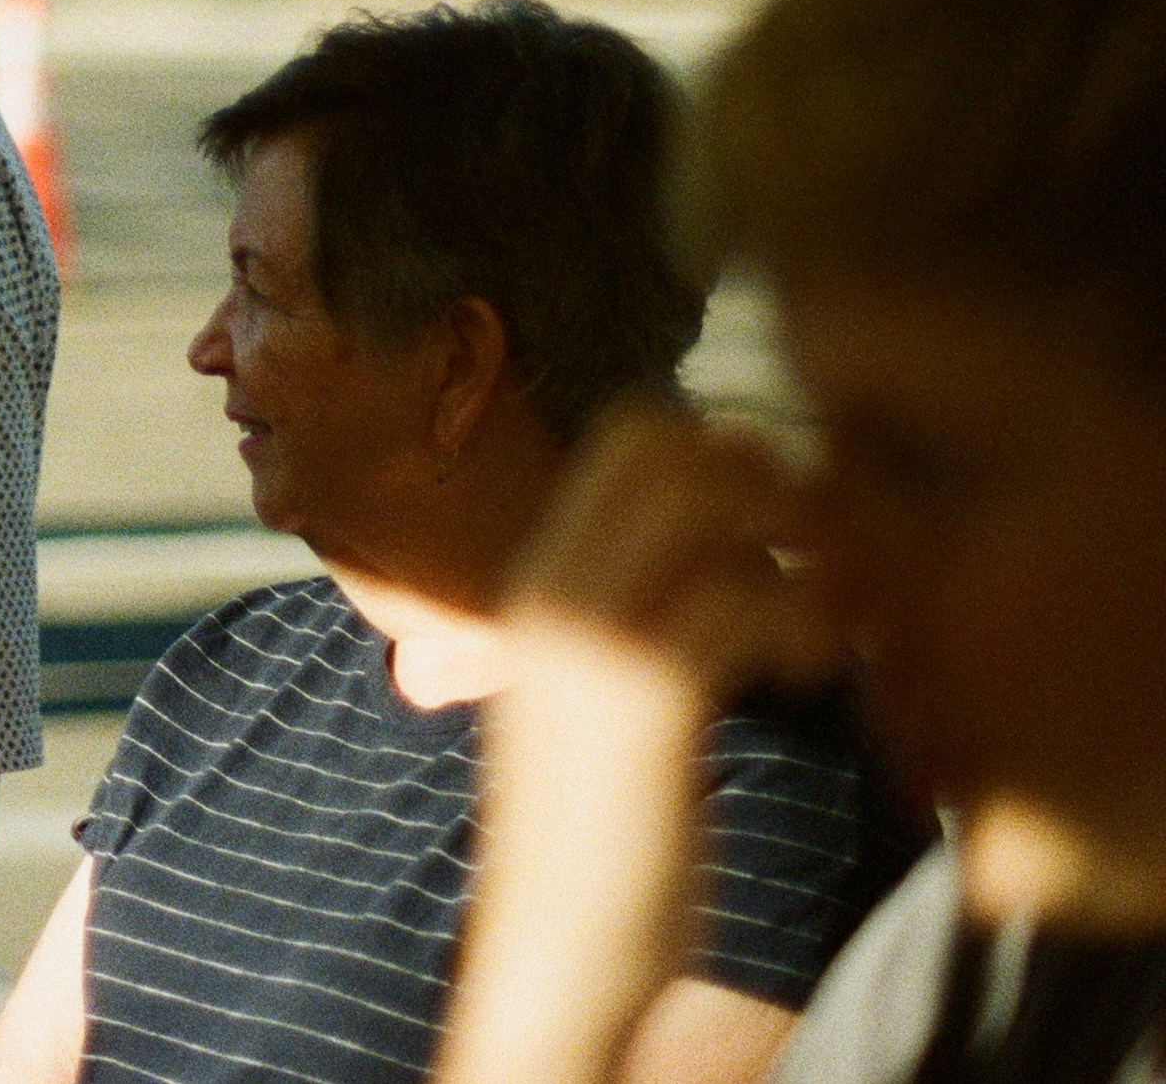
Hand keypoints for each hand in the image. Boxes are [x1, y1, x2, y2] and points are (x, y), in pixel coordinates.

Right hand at [433, 405, 846, 1083]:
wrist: (560, 944)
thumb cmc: (602, 829)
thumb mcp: (595, 694)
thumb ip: (632, 610)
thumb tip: (724, 540)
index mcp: (540, 575)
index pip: (630, 430)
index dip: (729, 450)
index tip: (785, 527)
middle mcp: (551, 583)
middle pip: (669, 439)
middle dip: (772, 477)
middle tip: (826, 558)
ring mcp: (589, 631)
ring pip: (710, 499)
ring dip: (804, 546)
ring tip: (834, 622)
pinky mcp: (643, 691)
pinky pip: (745, 595)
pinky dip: (808, 622)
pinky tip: (819, 677)